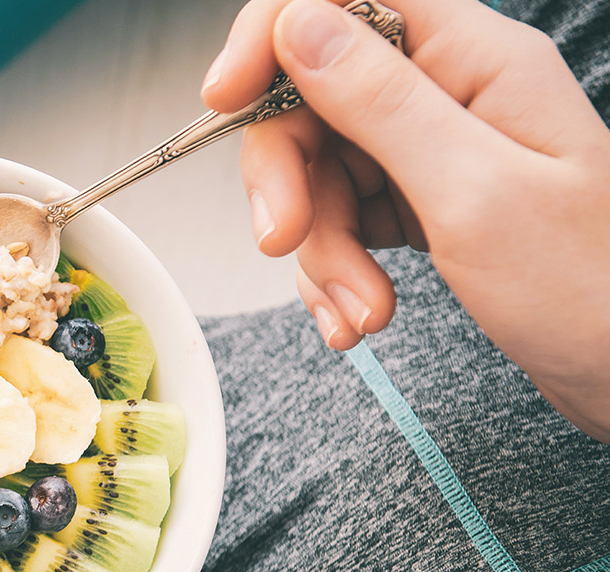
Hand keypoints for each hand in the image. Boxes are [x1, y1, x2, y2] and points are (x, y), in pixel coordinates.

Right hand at [202, 0, 609, 441]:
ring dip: (320, 248)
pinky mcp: (424, 205)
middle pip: (315, 97)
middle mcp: (452, 92)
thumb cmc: (591, 290)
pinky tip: (357, 317)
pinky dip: (336, 271)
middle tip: (284, 239)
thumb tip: (298, 24)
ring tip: (358, 309)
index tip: (224, 99)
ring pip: (321, 171)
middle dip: (287, 176)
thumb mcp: (471, 193)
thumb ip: (379, 102)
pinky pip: (343, 219)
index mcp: (476, 59)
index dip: (273, 35)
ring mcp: (436, 151)